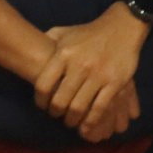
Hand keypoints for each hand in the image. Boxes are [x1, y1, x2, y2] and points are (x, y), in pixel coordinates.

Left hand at [31, 4, 146, 130]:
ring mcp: (99, 75)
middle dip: (56, 113)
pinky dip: (90, 121)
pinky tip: (86, 126)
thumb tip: (29, 49)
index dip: (40, 101)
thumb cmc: (89, 33)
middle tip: (58, 115)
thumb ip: (47, 41)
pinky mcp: (115, 82)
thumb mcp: (65, 32)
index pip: (43, 85)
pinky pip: (99, 108)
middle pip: (60, 101)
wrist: (122, 26)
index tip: (43, 105)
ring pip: (79, 108)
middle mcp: (80, 65)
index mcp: (64, 54)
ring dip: (72, 120)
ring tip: (71, 121)